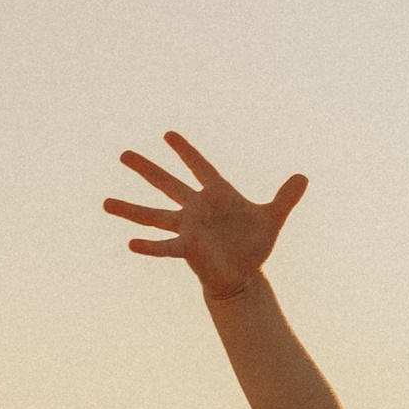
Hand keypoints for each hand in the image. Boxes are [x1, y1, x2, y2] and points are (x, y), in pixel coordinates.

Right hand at [105, 132, 306, 300]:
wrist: (243, 273)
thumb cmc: (254, 244)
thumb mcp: (273, 218)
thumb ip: (285, 197)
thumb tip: (303, 177)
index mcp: (217, 195)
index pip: (199, 167)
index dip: (186, 152)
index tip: (168, 135)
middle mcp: (197, 209)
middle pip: (168, 184)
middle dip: (147, 169)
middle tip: (123, 154)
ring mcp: (188, 228)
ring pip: (154, 216)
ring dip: (131, 210)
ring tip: (104, 203)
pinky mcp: (187, 250)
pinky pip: (165, 247)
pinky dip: (149, 246)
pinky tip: (130, 244)